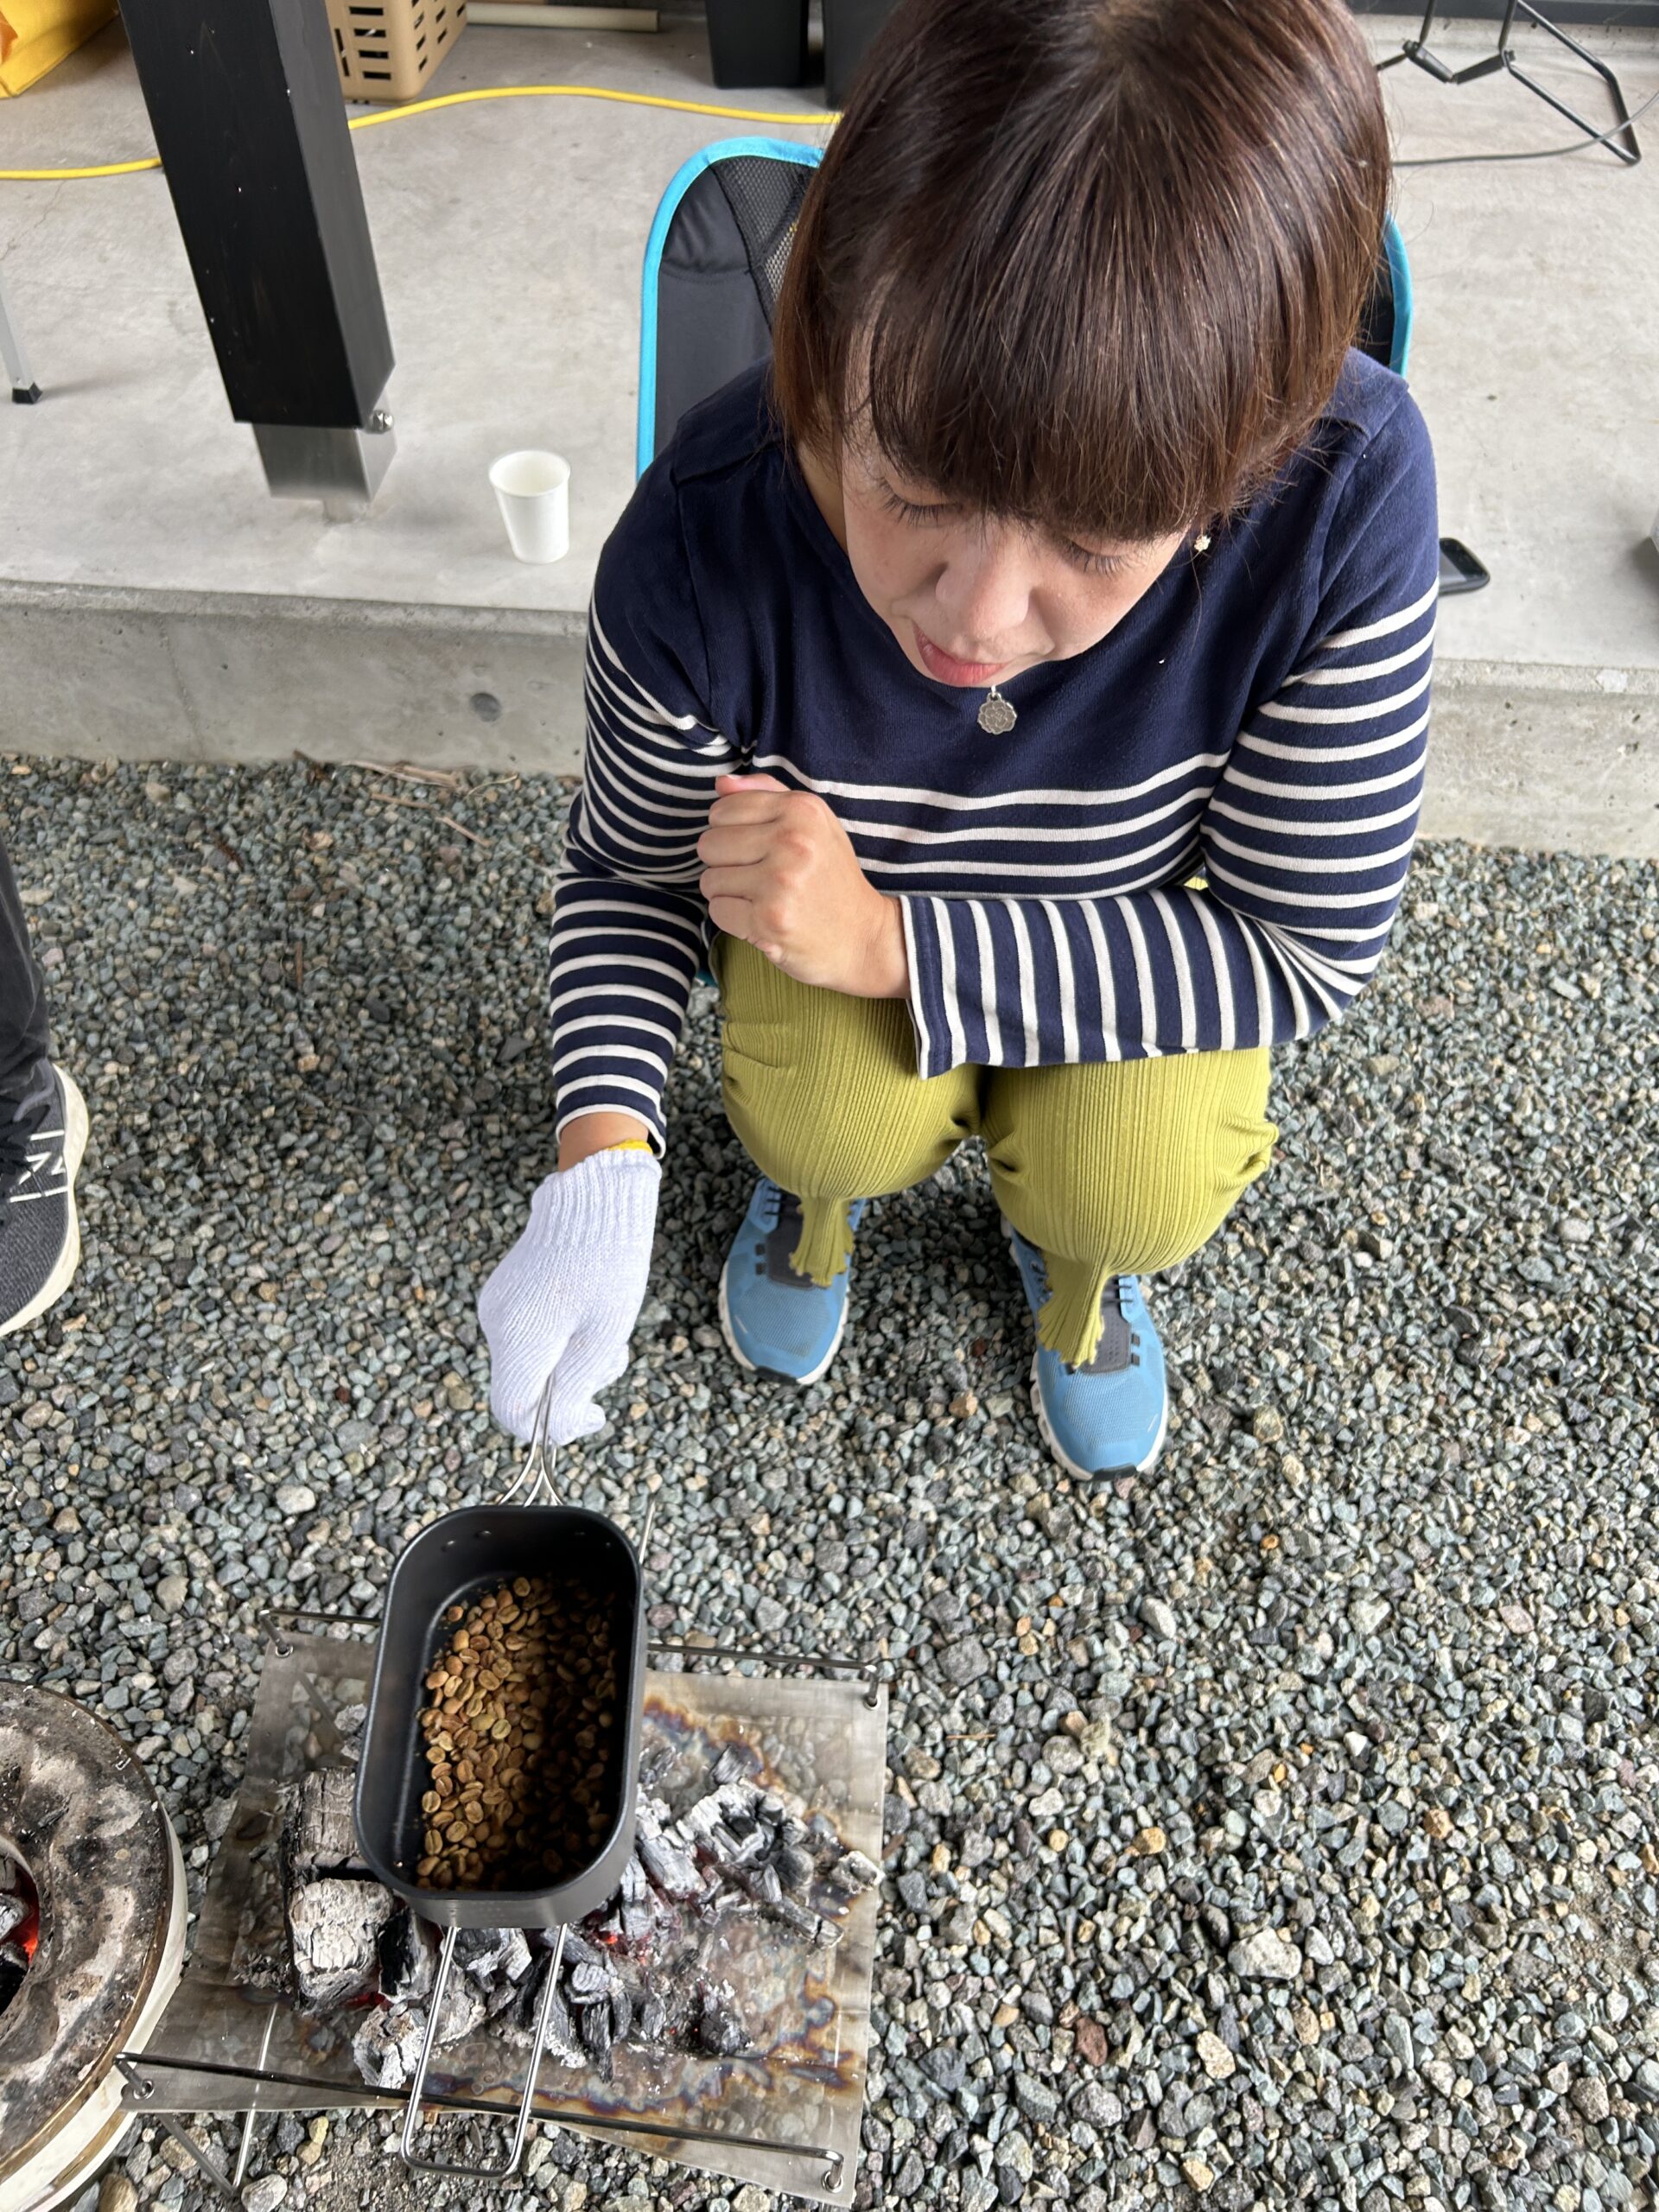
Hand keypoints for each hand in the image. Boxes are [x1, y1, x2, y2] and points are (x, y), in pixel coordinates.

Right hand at [476, 1150, 660, 1443]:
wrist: (596, 1194)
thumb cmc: (609, 1265)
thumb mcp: (603, 1337)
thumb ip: (572, 1390)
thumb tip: (554, 1430)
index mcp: (516, 1339)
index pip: (515, 1413)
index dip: (553, 1429)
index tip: (594, 1414)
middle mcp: (495, 1325)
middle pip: (527, 1387)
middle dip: (572, 1388)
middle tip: (614, 1356)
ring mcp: (497, 1305)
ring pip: (531, 1361)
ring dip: (573, 1361)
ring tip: (610, 1329)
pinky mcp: (506, 1292)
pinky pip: (530, 1335)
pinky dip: (562, 1338)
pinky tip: (591, 1312)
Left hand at [697, 774, 908, 996]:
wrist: (863, 936)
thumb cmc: (831, 877)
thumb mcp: (813, 823)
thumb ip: (767, 794)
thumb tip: (721, 783)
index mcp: (801, 810)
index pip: (722, 810)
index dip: (730, 831)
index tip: (757, 848)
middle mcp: (791, 841)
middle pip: (709, 844)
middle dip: (725, 863)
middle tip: (759, 876)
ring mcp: (779, 882)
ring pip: (709, 880)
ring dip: (728, 893)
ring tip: (762, 898)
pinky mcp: (768, 920)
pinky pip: (717, 911)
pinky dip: (733, 919)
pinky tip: (762, 918)